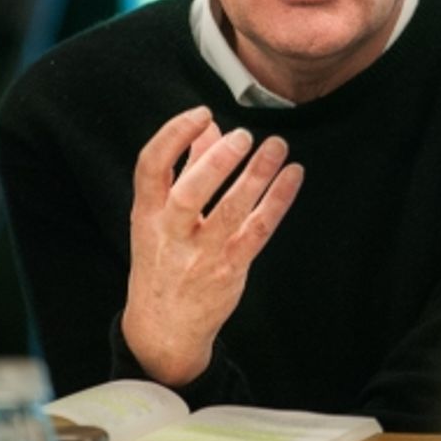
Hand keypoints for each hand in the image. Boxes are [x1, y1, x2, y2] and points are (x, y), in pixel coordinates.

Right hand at [122, 106, 302, 385]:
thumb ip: (184, 169)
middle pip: (189, 195)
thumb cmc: (164, 259)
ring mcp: (201, 254)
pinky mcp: (230, 269)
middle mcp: (170, 234)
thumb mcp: (158, 216)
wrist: (164, 328)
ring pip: (230, 213)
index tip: (202, 113)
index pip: (150, 167)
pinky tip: (293, 175)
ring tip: (277, 146)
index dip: (173, 135)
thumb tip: (208, 127)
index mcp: (146, 214)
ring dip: (257, 176)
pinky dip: (278, 200)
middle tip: (243, 135)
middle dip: (216, 162)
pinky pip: (258, 231)